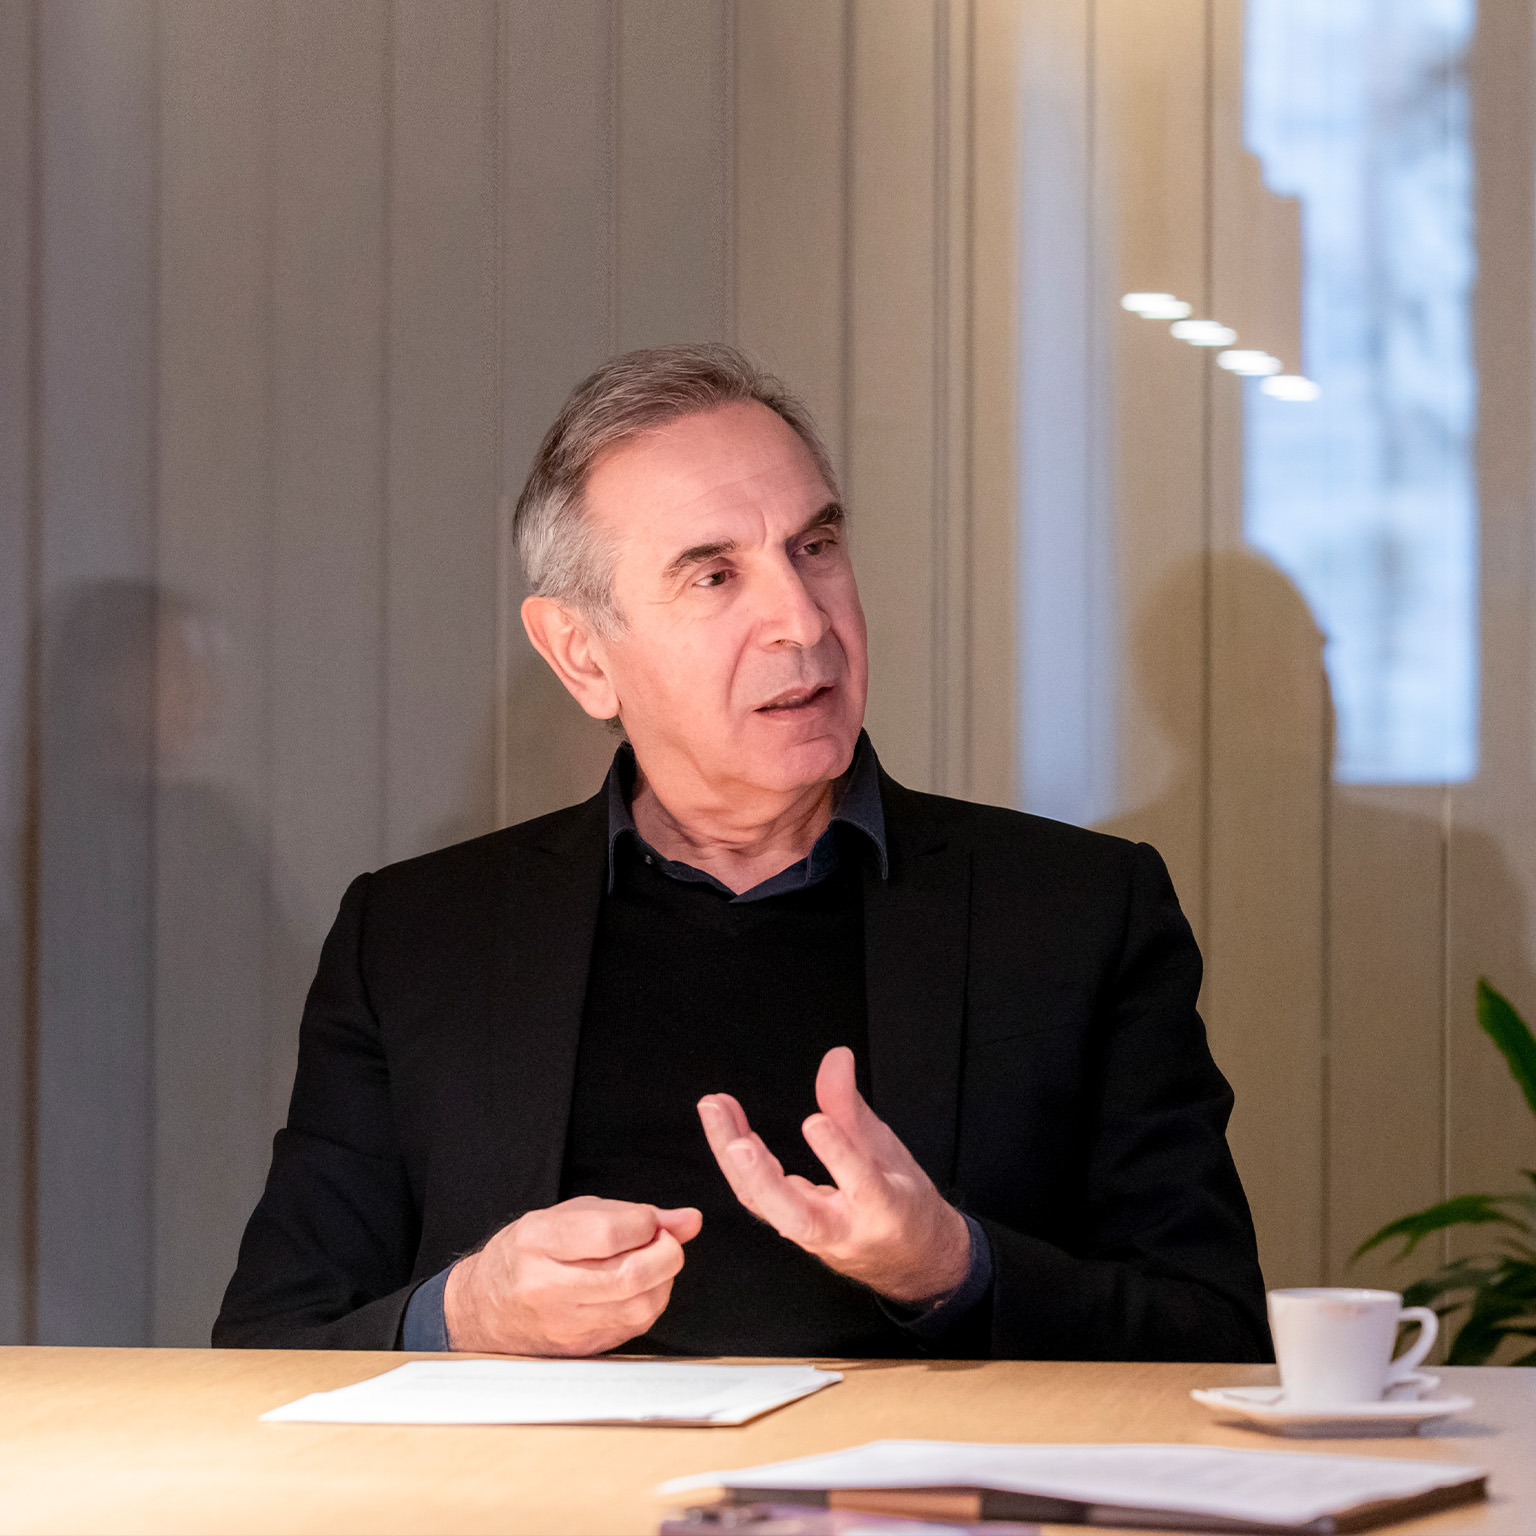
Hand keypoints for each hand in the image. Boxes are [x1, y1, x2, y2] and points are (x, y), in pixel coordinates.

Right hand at [443, 1196, 701, 1355]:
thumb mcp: (569, 1215)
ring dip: (663, 1281)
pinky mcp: (579, 1349)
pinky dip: (650, 1303)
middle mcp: (545, 1286)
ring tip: (653, 1263)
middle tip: (667, 1242)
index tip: (650, 1220)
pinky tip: (640, 1288)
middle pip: (628, 1276)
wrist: (485, 1306)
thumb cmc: (527, 1253)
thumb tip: (687, 1219)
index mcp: (537, 1241)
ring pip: (638, 1307)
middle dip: (666, 1254)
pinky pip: (634, 1327)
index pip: (607, 1234)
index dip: (644, 1224)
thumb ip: (630, 1214)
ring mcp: (562, 1324)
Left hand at [697, 1046, 968, 1303]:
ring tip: (715, 1109)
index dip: (837, 1153)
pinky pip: (756, 1198)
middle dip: (761, 1178)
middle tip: (736, 1142)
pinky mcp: (789, 1229)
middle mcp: (842, 1231)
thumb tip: (836, 1057)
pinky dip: (738, 1161)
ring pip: (765, 1206)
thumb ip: (854, 1108)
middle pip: (794, 1214)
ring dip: (734, 1160)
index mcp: (883, 1211)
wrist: (907, 1260)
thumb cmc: (903, 1204)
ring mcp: (811, 1235)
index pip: (861, 1184)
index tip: (815, 1122)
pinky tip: (726, 1125)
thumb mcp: (891, 1153)